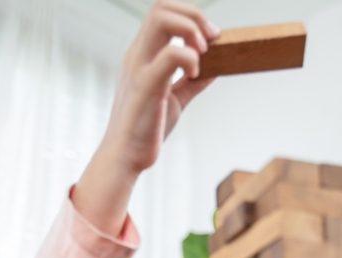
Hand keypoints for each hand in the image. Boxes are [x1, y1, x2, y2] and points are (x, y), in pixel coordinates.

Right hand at [99, 0, 217, 174]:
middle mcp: (137, 55)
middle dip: (193, 14)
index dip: (189, 15)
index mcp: (142, 55)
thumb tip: (216, 67)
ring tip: (203, 53)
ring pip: (161, 18)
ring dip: (191, 28)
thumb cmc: (146, 131)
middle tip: (211, 39)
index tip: (209, 38)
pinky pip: (171, 54)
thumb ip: (192, 81)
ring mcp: (139, 67)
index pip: (161, 12)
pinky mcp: (146, 85)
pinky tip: (195, 75)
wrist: (124, 158)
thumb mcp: (175, 99)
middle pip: (160, 6)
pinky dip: (190, 58)